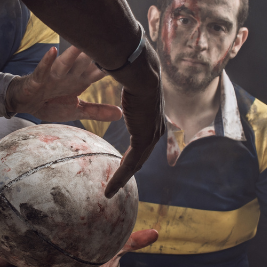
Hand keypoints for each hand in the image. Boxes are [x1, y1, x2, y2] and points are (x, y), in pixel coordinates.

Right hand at [5, 46, 121, 122]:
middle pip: (86, 61)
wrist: (25, 103)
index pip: (101, 70)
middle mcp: (69, 74)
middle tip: (112, 37)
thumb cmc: (50, 103)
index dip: (115, 64)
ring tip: (82, 43)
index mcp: (80, 80)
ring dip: (74, 54)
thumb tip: (120, 114)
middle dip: (96, 52)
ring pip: (66, 62)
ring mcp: (53, 76)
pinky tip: (52, 51)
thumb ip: (97, 111)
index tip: (132, 54)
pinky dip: (46, 62)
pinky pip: (42, 70)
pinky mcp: (37, 79)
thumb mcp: (76, 111)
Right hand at [105, 42, 164, 197]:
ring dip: (121, 180)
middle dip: (128, 172)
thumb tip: (120, 77)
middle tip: (117, 185)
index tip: (123, 165)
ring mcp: (152, 137)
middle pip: (140, 158)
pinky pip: (129, 164)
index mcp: (154, 120)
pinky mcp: (143, 140)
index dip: (133, 157)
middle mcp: (157, 131)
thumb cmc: (134, 75)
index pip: (143, 144)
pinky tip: (109, 188)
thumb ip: (128, 92)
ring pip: (135, 165)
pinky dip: (119, 178)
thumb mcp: (132, 88)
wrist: (143, 74)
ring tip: (109, 191)